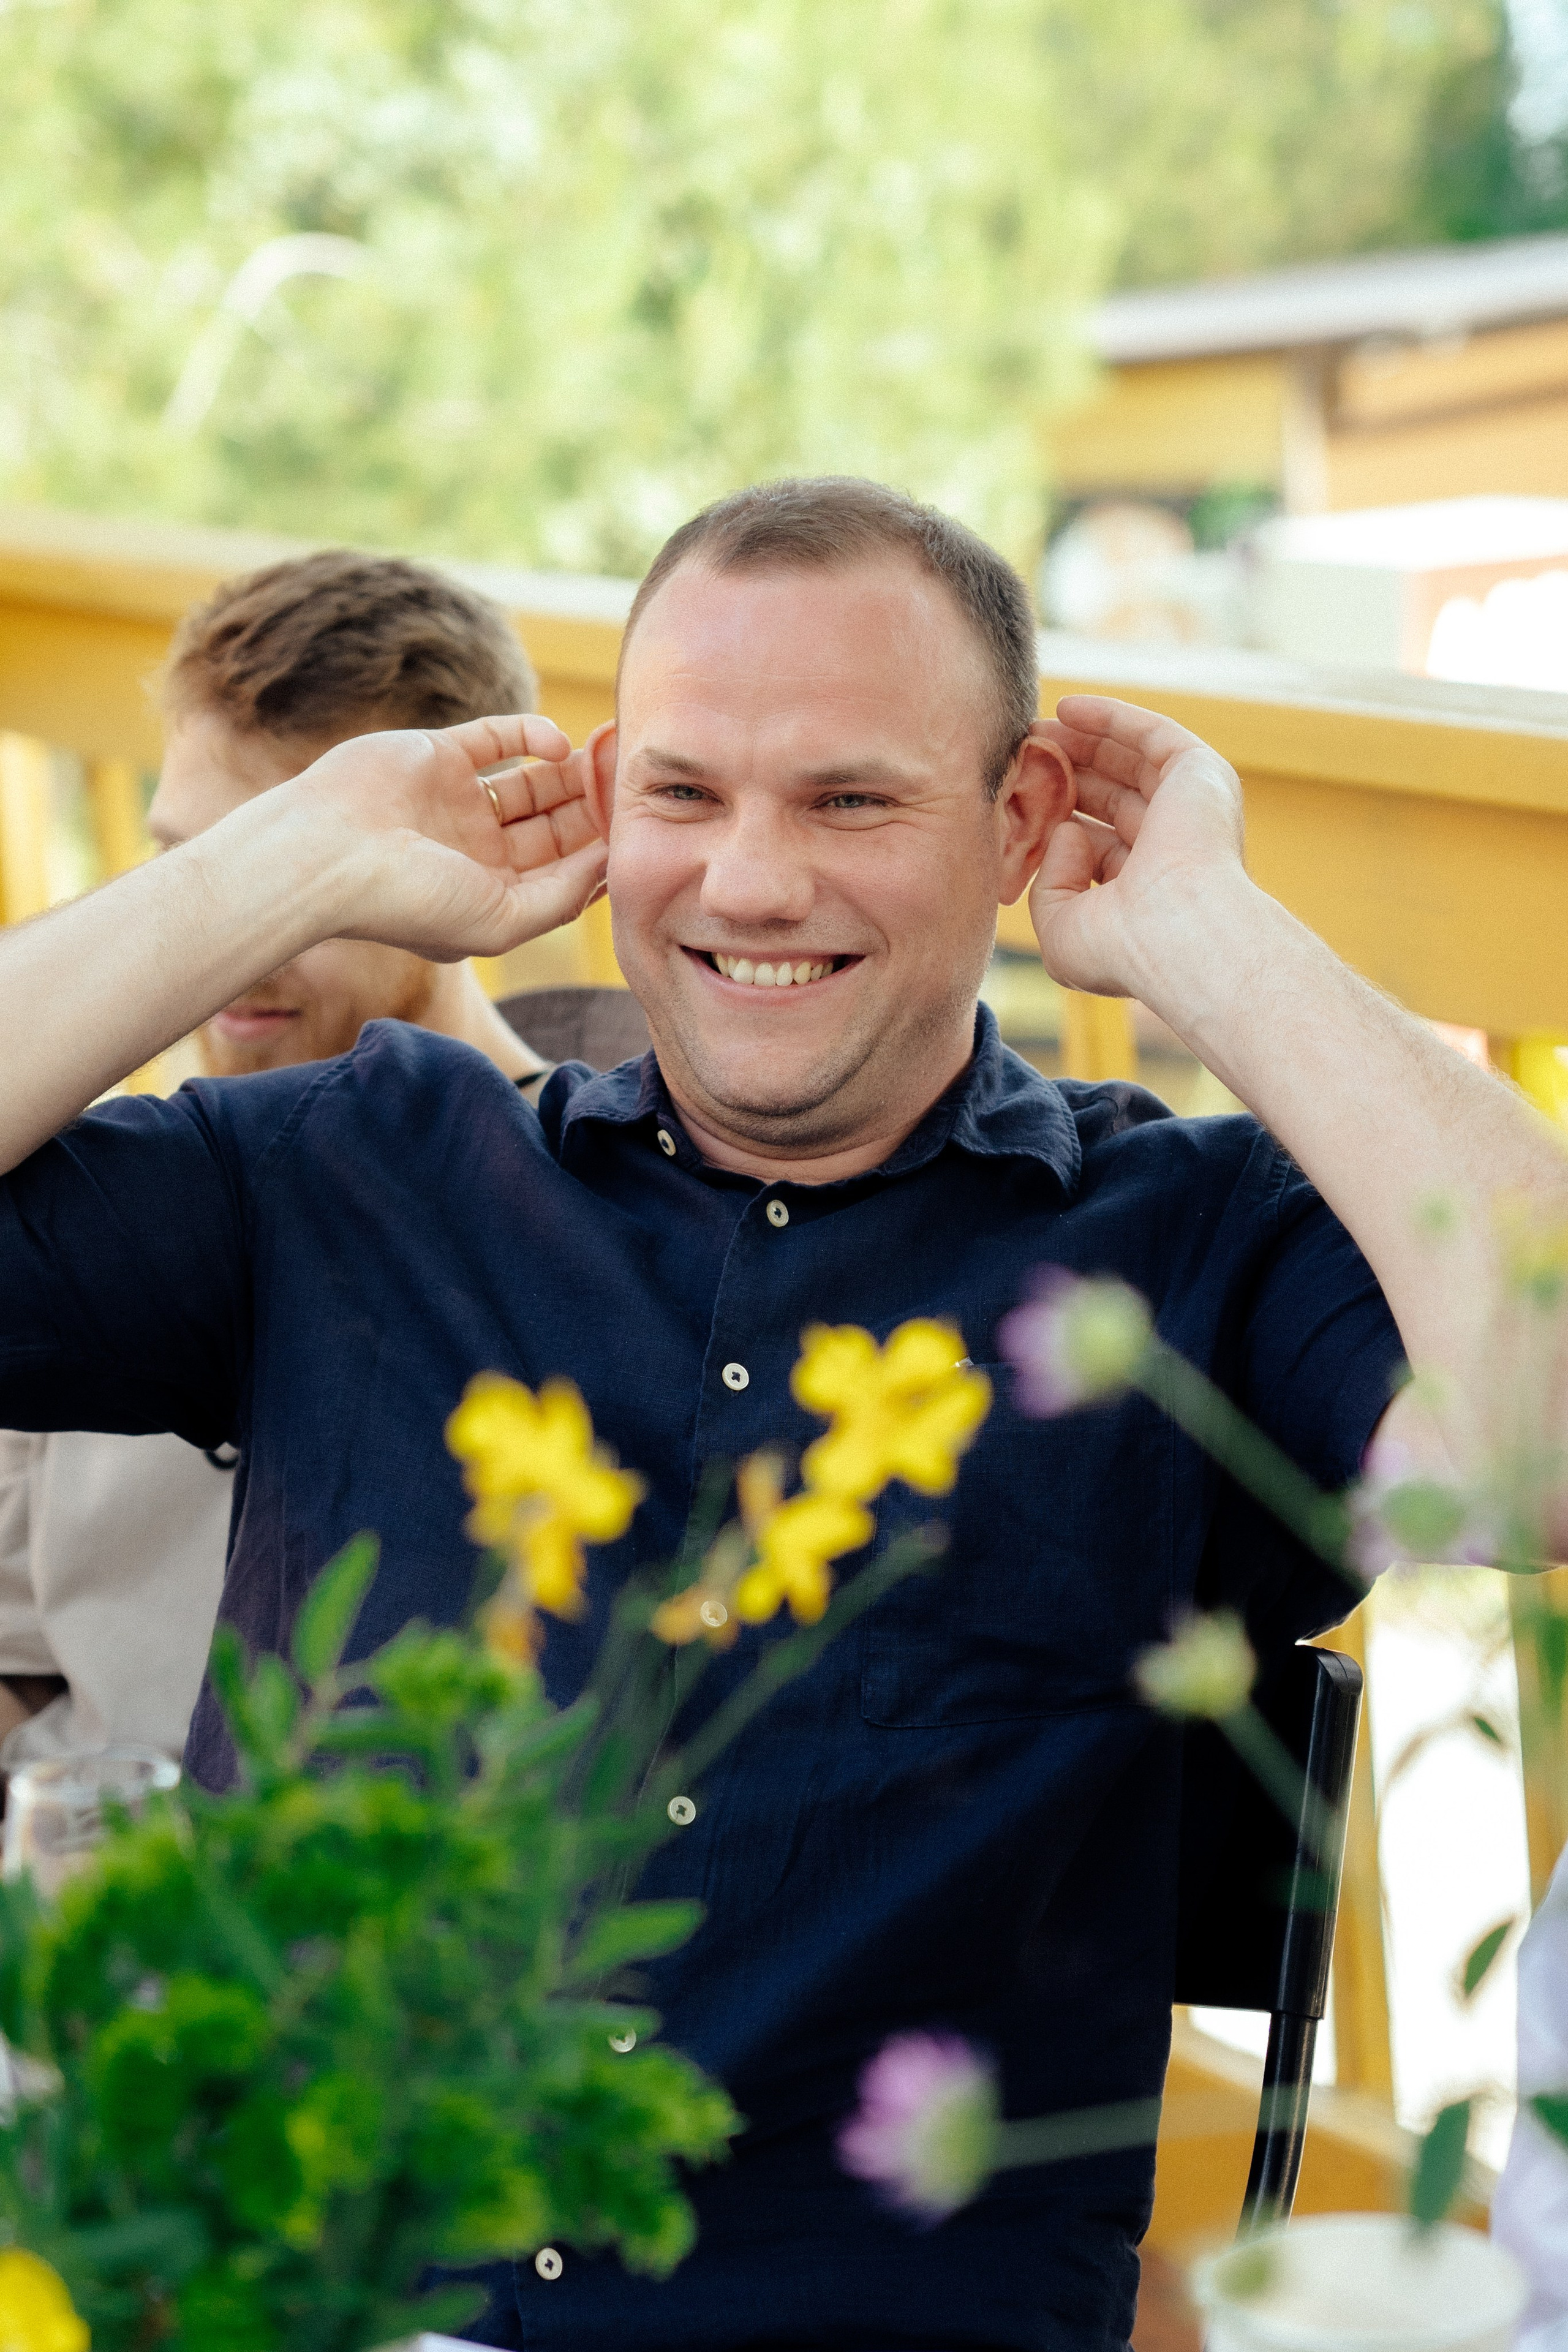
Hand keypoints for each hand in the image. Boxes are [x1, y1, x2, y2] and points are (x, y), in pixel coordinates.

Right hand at [277, 715, 608, 960]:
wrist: (325, 854)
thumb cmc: (409, 901)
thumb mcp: (502, 920)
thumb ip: (563, 896)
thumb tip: (612, 861)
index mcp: (494, 896)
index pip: (567, 871)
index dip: (605, 847)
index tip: (641, 824)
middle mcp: (479, 852)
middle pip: (558, 826)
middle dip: (595, 805)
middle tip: (631, 778)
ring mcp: (458, 802)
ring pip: (534, 782)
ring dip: (574, 769)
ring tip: (608, 754)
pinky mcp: (439, 754)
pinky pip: (499, 737)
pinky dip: (532, 735)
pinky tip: (555, 745)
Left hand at [1027, 696, 1244, 997]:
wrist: (1176, 932)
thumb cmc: (1119, 945)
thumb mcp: (1060, 927)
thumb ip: (1049, 884)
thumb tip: (1066, 831)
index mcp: (1142, 889)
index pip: (1093, 842)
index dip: (1052, 819)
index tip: (1012, 801)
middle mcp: (1170, 848)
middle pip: (1109, 796)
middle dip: (1064, 774)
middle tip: (1020, 754)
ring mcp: (1189, 809)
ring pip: (1129, 762)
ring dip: (1081, 742)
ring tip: (1032, 729)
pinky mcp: (1200, 774)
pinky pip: (1152, 734)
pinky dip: (1112, 718)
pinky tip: (1066, 709)